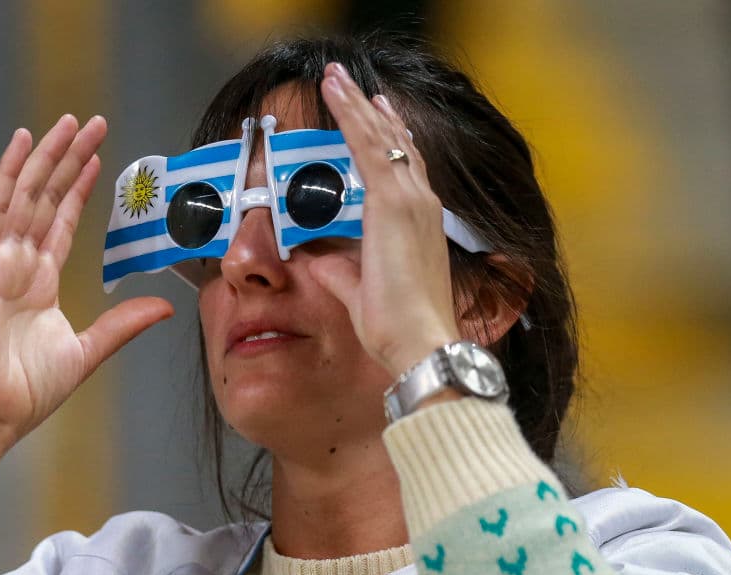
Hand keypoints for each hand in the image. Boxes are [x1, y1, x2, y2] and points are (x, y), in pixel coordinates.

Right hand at [0, 115, 172, 498]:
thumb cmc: (25, 392)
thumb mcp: (87, 351)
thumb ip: (122, 323)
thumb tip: (164, 306)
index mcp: (39, 282)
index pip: (62, 221)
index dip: (80, 188)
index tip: (100, 159)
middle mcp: (18, 263)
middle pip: (47, 198)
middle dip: (69, 160)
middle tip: (93, 124)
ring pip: (26, 193)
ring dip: (47, 157)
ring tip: (70, 123)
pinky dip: (8, 173)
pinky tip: (23, 143)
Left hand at [310, 63, 460, 377]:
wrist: (419, 341)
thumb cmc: (397, 325)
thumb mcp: (356, 288)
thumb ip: (336, 267)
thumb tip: (311, 253)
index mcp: (417, 224)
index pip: (402, 168)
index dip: (387, 137)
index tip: (375, 113)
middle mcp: (420, 205)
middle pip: (393, 143)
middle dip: (370, 111)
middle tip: (350, 83)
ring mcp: (411, 200)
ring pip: (379, 137)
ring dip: (355, 105)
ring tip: (336, 77)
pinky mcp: (394, 203)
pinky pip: (368, 146)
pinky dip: (351, 117)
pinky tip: (335, 93)